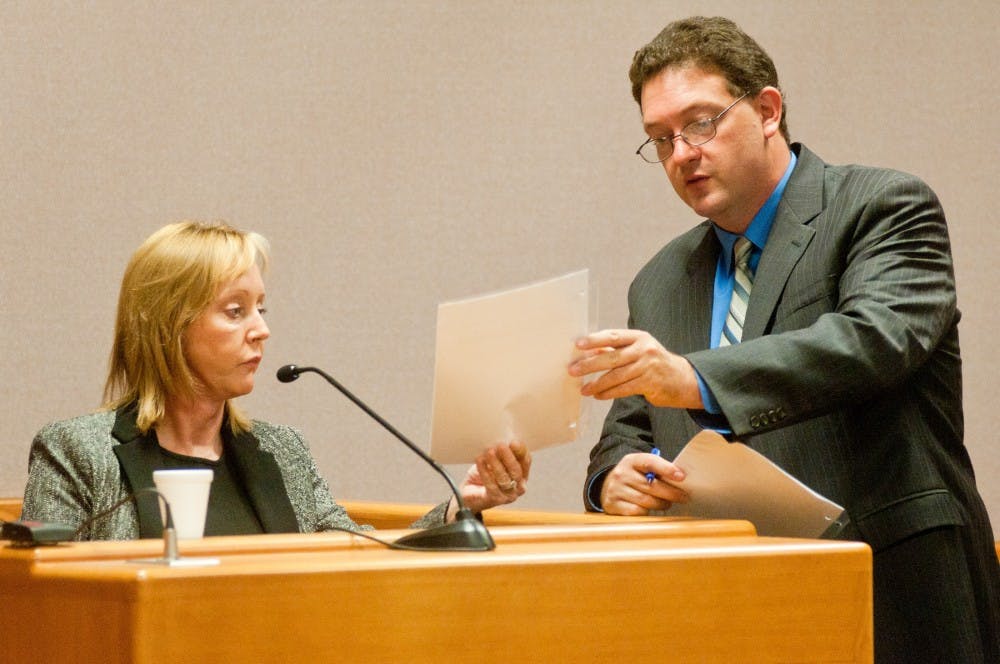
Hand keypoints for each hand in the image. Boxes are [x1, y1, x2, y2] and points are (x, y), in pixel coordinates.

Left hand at [451, 441, 531, 518]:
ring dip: (496, 464)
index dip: (521, 452)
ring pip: (504, 478)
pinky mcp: (495, 500)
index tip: (514, 442)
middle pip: (516, 471)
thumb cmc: (485, 475)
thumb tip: (503, 440)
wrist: (469, 495)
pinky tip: (480, 461)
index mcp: (522, 475)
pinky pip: (491, 485)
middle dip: (508, 457)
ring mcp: (508, 495)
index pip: (526, 462)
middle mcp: (519, 487)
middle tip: (501, 445)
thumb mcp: (495, 461)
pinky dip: (484, 471)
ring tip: (489, 452)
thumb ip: (502, 454)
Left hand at [568, 329, 702, 408]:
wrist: (683, 379)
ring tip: (584, 389)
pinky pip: (623, 389)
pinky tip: (598, 395)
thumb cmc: (655, 363)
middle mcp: (644, 349)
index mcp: (639, 337)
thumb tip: (591, 352)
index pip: (613, 336)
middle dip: (590, 364)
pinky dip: (608, 393)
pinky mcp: (649, 383)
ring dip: (597, 384)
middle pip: (612, 357)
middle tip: (573, 370)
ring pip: (616, 376)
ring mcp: (647, 366)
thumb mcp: (639, 350)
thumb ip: (617, 350)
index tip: (578, 345)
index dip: (595, 340)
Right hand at [600, 452, 688, 515]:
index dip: (666, 469)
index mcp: (631, 461)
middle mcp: (621, 474)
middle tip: (683, 496)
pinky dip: (647, 512)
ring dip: (661, 504)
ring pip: (646, 500)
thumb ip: (658, 471)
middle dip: (671, 492)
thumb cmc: (634, 478)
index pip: (650, 462)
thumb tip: (680, 478)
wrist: (608, 487)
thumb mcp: (642, 468)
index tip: (681, 476)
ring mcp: (615, 490)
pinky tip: (651, 509)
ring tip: (668, 503)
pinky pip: (636, 511)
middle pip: (651, 485)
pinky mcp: (613, 505)